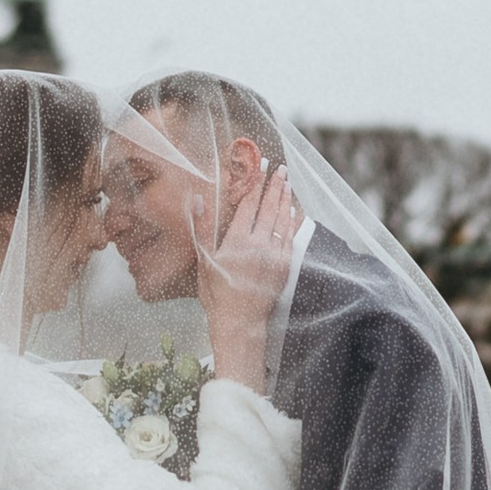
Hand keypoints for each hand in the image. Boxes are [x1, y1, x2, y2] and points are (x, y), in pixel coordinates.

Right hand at [197, 164, 299, 388]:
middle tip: (281, 169)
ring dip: (286, 199)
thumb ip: (202, 228)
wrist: (240, 322)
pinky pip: (290, 237)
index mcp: (237, 240)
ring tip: (287, 183)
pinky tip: (292, 211)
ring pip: (283, 220)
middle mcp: (259, 244)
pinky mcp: (285, 266)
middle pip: (270, 207)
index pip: (249, 203)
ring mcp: (275, 254)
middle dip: (275, 186)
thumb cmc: (217, 294)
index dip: (256, 183)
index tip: (262, 167)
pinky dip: (292, 222)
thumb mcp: (203, 261)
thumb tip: (198, 200)